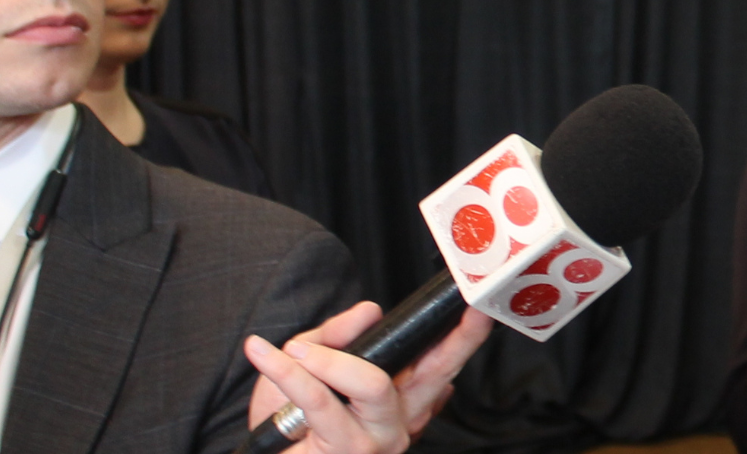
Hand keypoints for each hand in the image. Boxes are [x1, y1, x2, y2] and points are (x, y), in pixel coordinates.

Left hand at [245, 300, 495, 452]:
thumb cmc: (288, 418)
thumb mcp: (311, 362)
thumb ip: (337, 335)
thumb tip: (371, 311)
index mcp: (402, 400)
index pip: (441, 364)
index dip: (466, 337)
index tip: (482, 307)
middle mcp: (400, 422)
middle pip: (436, 373)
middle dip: (456, 342)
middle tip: (469, 312)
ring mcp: (376, 441)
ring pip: (372, 383)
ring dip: (327, 358)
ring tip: (292, 349)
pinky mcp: (344, 451)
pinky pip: (319, 400)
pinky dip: (286, 371)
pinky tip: (264, 352)